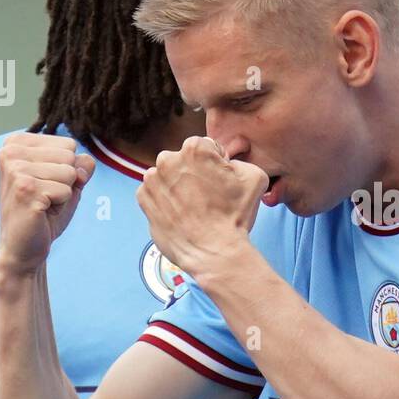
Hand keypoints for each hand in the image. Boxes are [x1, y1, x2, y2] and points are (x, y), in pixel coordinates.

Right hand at [0, 133, 94, 274]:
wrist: (23, 246)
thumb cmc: (44, 212)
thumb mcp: (67, 182)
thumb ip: (81, 165)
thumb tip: (87, 160)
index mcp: (16, 143)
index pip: (68, 144)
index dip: (66, 169)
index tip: (45, 185)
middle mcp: (10, 151)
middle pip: (70, 156)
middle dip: (66, 181)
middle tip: (45, 197)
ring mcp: (16, 169)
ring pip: (70, 172)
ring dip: (63, 193)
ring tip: (43, 204)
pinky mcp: (25, 188)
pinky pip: (66, 190)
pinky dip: (61, 205)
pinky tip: (41, 212)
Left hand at [136, 136, 268, 274]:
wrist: (214, 251)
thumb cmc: (234, 215)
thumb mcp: (255, 177)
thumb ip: (239, 161)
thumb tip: (228, 165)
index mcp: (194, 148)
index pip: (205, 147)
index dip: (215, 164)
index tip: (218, 181)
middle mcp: (168, 159)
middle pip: (183, 160)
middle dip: (193, 173)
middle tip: (207, 197)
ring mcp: (152, 180)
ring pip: (167, 176)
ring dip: (177, 186)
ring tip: (193, 208)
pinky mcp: (143, 199)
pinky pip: (154, 194)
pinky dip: (164, 201)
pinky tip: (180, 214)